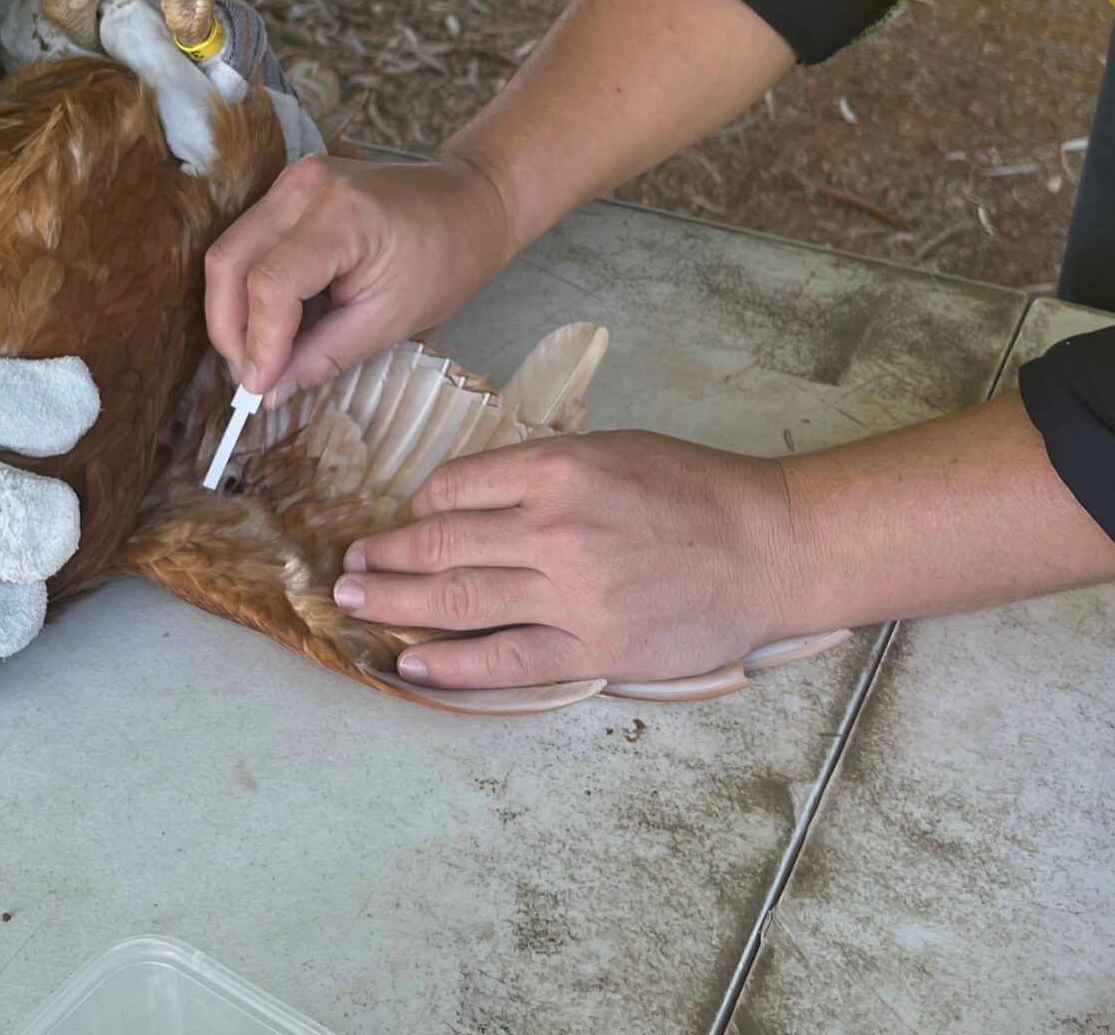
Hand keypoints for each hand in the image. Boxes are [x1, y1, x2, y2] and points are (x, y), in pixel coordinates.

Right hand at [204, 152, 518, 399]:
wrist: (471, 203)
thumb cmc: (446, 260)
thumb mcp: (390, 321)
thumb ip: (322, 356)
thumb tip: (266, 390)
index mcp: (341, 215)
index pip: (270, 283)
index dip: (257, 342)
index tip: (259, 390)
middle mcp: (304, 187)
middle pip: (229, 259)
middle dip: (229, 328)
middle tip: (249, 378)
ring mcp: (292, 181)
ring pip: (230, 250)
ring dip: (234, 310)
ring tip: (260, 356)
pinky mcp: (289, 188)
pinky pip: (249, 241)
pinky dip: (249, 288)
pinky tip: (272, 324)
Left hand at [332, 430, 807, 690]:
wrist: (769, 546)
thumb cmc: (695, 490)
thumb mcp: (612, 450)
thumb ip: (541, 472)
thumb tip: (469, 498)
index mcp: (557, 468)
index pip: (453, 487)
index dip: (416, 507)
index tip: (401, 521)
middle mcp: (554, 528)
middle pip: (440, 546)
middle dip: (383, 559)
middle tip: (344, 570)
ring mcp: (571, 593)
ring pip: (458, 602)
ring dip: (396, 606)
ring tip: (356, 607)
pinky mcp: (593, 647)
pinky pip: (504, 660)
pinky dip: (451, 665)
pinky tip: (413, 663)